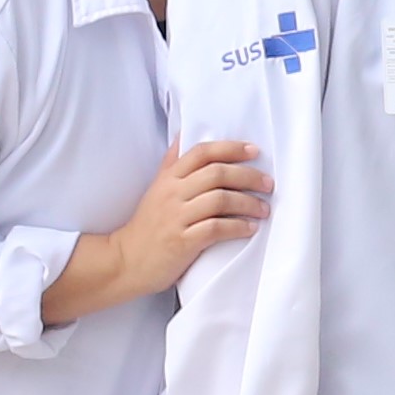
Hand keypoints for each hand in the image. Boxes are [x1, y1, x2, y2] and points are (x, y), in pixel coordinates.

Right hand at [45, 141, 269, 323]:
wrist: (125, 261)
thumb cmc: (148, 224)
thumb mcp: (157, 188)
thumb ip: (172, 162)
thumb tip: (184, 132)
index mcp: (169, 178)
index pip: (202, 152)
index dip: (231, 148)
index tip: (255, 151)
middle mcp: (172, 193)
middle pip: (217, 173)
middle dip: (249, 176)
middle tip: (269, 184)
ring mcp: (176, 217)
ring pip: (220, 199)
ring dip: (249, 203)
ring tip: (264, 209)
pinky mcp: (182, 242)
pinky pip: (216, 228)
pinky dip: (238, 227)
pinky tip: (250, 228)